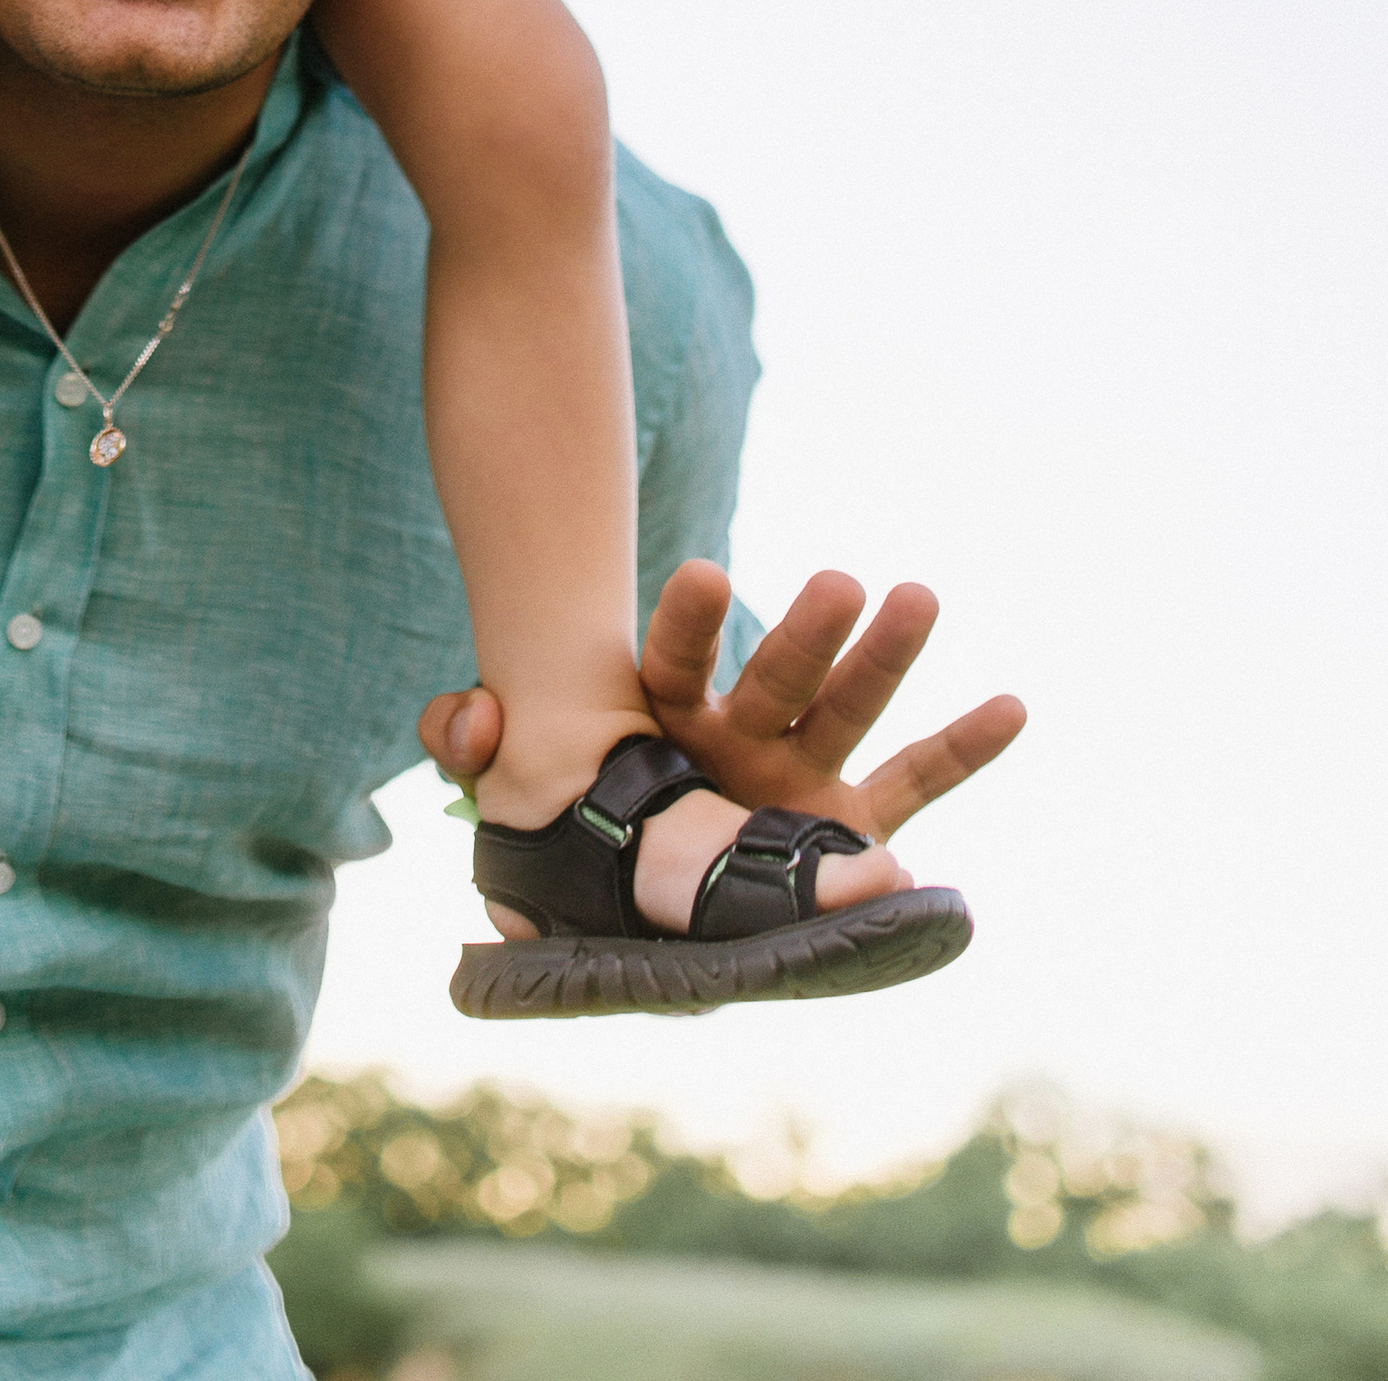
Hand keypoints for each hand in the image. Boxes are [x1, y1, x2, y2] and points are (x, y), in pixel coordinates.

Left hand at [419, 562, 1024, 849]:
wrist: (651, 903)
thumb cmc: (581, 837)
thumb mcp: (510, 798)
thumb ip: (472, 745)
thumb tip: (466, 720)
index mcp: (666, 722)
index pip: (674, 665)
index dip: (688, 624)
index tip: (706, 575)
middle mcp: (742, 736)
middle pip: (777, 675)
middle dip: (806, 633)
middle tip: (835, 580)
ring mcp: (802, 774)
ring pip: (851, 707)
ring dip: (886, 658)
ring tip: (918, 595)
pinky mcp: (851, 826)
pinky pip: (915, 785)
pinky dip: (963, 749)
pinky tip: (1012, 704)